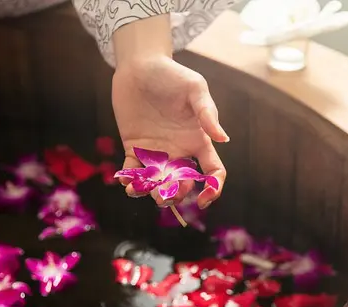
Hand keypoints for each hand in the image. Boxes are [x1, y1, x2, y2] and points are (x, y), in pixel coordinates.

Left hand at [112, 55, 228, 208]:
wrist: (140, 66)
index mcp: (198, 141)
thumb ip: (208, 113)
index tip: (203, 199)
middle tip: (164, 195)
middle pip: (183, 185)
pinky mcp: (134, 148)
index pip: (212, 171)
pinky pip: (133, 171)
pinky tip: (125, 181)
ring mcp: (156, 152)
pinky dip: (129, 181)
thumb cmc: (172, 75)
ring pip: (157, 183)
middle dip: (176, 195)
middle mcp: (179, 151)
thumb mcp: (195, 89)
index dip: (212, 189)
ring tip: (140, 191)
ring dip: (151, 193)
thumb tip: (223, 139)